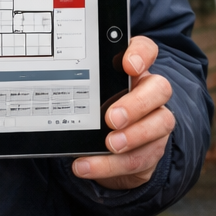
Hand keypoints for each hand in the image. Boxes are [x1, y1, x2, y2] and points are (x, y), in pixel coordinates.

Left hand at [71, 36, 174, 189]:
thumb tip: (54, 91)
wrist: (109, 150)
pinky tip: (87, 166)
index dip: (142, 54)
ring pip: (160, 123)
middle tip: (112, 118)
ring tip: (109, 145)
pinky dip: (112, 164)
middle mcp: (150, 92)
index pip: (146, 50)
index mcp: (133, 71)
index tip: (128, 65)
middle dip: (137, 104)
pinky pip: (142, 157)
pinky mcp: (154, 149)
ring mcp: (156, 120)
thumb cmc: (96, 113)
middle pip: (160, 88)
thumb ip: (82, 90)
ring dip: (133, 137)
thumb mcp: (88, 96)